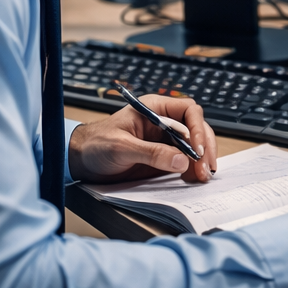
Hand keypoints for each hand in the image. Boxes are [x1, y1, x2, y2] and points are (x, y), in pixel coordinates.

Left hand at [68, 95, 217, 183]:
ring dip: (202, 160)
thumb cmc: (96, 145)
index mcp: (155, 109)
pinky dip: (193, 169)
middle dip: (204, 147)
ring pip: (195, 145)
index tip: (197, 149)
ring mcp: (166, 140)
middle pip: (197, 128)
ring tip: (202, 176)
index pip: (188, 111)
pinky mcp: (165, 156)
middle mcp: (165, 122)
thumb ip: (151, 153)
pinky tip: (195, 178)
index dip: (197, 128)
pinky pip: (186, 160)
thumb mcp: (121, 147)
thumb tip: (181, 160)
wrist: (82, 161)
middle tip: (205, 167)